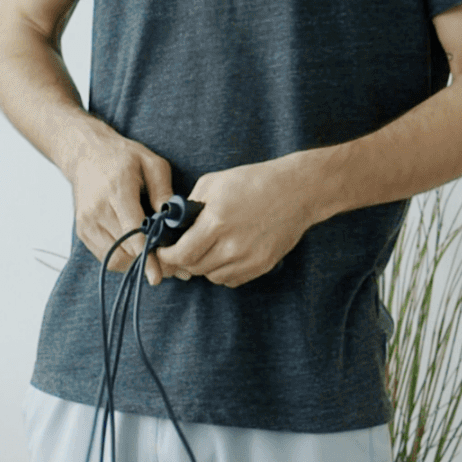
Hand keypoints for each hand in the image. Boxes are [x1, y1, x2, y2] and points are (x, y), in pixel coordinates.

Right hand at [64, 129, 177, 273]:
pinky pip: (105, 257)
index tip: (157, 275)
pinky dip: (124, 260)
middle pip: (124, 249)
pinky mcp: (82, 231)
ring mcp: (87, 222)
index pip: (132, 231)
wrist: (85, 153)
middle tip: (172, 267)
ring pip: (114, 258)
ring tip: (155, 260)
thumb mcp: (151, 163)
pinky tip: (137, 251)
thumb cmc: (122, 156)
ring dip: (136, 264)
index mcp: (117, 190)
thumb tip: (173, 219)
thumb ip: (164, 190)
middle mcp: (98, 209)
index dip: (146, 256)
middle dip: (148, 263)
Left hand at [153, 158, 321, 286]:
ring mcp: (249, 258)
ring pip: (212, 276)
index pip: (181, 254)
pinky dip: (222, 271)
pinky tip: (225, 254)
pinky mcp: (262, 266)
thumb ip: (188, 206)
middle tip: (181, 250)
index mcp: (216, 221)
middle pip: (194, 268)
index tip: (164, 250)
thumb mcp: (213, 183)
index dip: (167, 255)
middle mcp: (232, 245)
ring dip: (203, 266)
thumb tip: (173, 226)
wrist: (298, 191)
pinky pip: (231, 280)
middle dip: (183, 261)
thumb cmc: (253, 181)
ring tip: (206, 249)